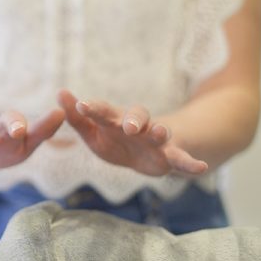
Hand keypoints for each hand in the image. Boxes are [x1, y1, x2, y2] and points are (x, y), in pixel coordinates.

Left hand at [57, 89, 207, 176]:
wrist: (142, 153)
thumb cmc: (113, 138)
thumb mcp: (92, 131)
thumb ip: (76, 116)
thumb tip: (60, 92)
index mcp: (115, 120)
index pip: (104, 111)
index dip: (94, 108)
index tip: (81, 104)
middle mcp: (137, 126)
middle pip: (138, 115)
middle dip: (134, 119)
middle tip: (129, 125)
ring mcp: (155, 140)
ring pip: (160, 133)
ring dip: (161, 132)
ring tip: (162, 133)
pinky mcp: (169, 157)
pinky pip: (182, 159)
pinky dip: (191, 163)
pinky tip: (201, 167)